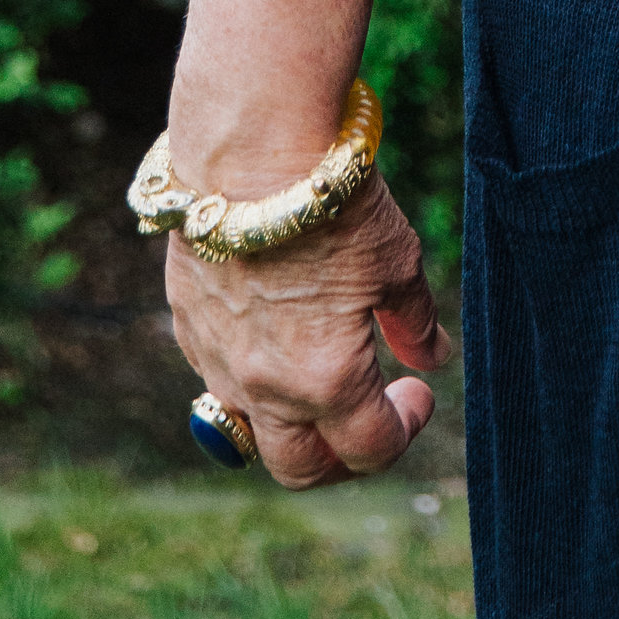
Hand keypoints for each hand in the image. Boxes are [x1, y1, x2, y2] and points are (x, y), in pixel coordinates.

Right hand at [165, 173, 450, 488]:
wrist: (249, 149)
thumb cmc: (333, 203)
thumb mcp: (396, 259)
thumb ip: (413, 321)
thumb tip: (431, 357)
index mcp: (325, 380)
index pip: (370, 448)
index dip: (406, 426)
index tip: (419, 392)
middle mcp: (264, 387)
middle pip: (299, 468)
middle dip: (340, 457)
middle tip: (368, 415)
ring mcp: (216, 361)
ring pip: (248, 430)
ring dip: (288, 421)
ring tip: (319, 379)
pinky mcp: (187, 324)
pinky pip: (216, 377)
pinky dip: (249, 375)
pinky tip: (274, 333)